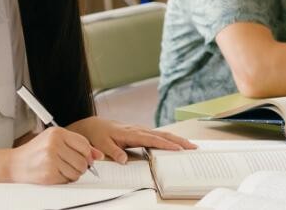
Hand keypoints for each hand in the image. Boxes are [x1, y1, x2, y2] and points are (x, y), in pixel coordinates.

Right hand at [7, 127, 102, 183]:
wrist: (15, 164)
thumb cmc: (35, 152)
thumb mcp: (55, 141)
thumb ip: (77, 146)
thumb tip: (98, 155)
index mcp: (57, 133)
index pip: (84, 144)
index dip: (87, 154)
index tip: (84, 158)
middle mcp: (54, 144)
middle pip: (83, 160)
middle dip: (81, 166)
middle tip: (70, 165)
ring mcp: (51, 159)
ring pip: (78, 172)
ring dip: (73, 174)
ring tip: (61, 169)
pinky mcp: (49, 173)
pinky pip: (68, 180)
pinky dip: (64, 180)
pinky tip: (55, 174)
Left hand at [66, 117, 195, 163]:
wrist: (93, 125)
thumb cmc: (98, 134)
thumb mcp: (102, 144)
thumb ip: (114, 152)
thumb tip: (124, 160)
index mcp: (131, 133)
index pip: (152, 139)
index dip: (166, 145)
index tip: (178, 149)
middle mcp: (138, 130)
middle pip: (162, 135)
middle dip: (178, 141)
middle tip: (192, 147)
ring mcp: (140, 130)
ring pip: (162, 134)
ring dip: (176, 139)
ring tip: (189, 145)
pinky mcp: (139, 132)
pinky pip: (157, 135)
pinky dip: (168, 138)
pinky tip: (175, 143)